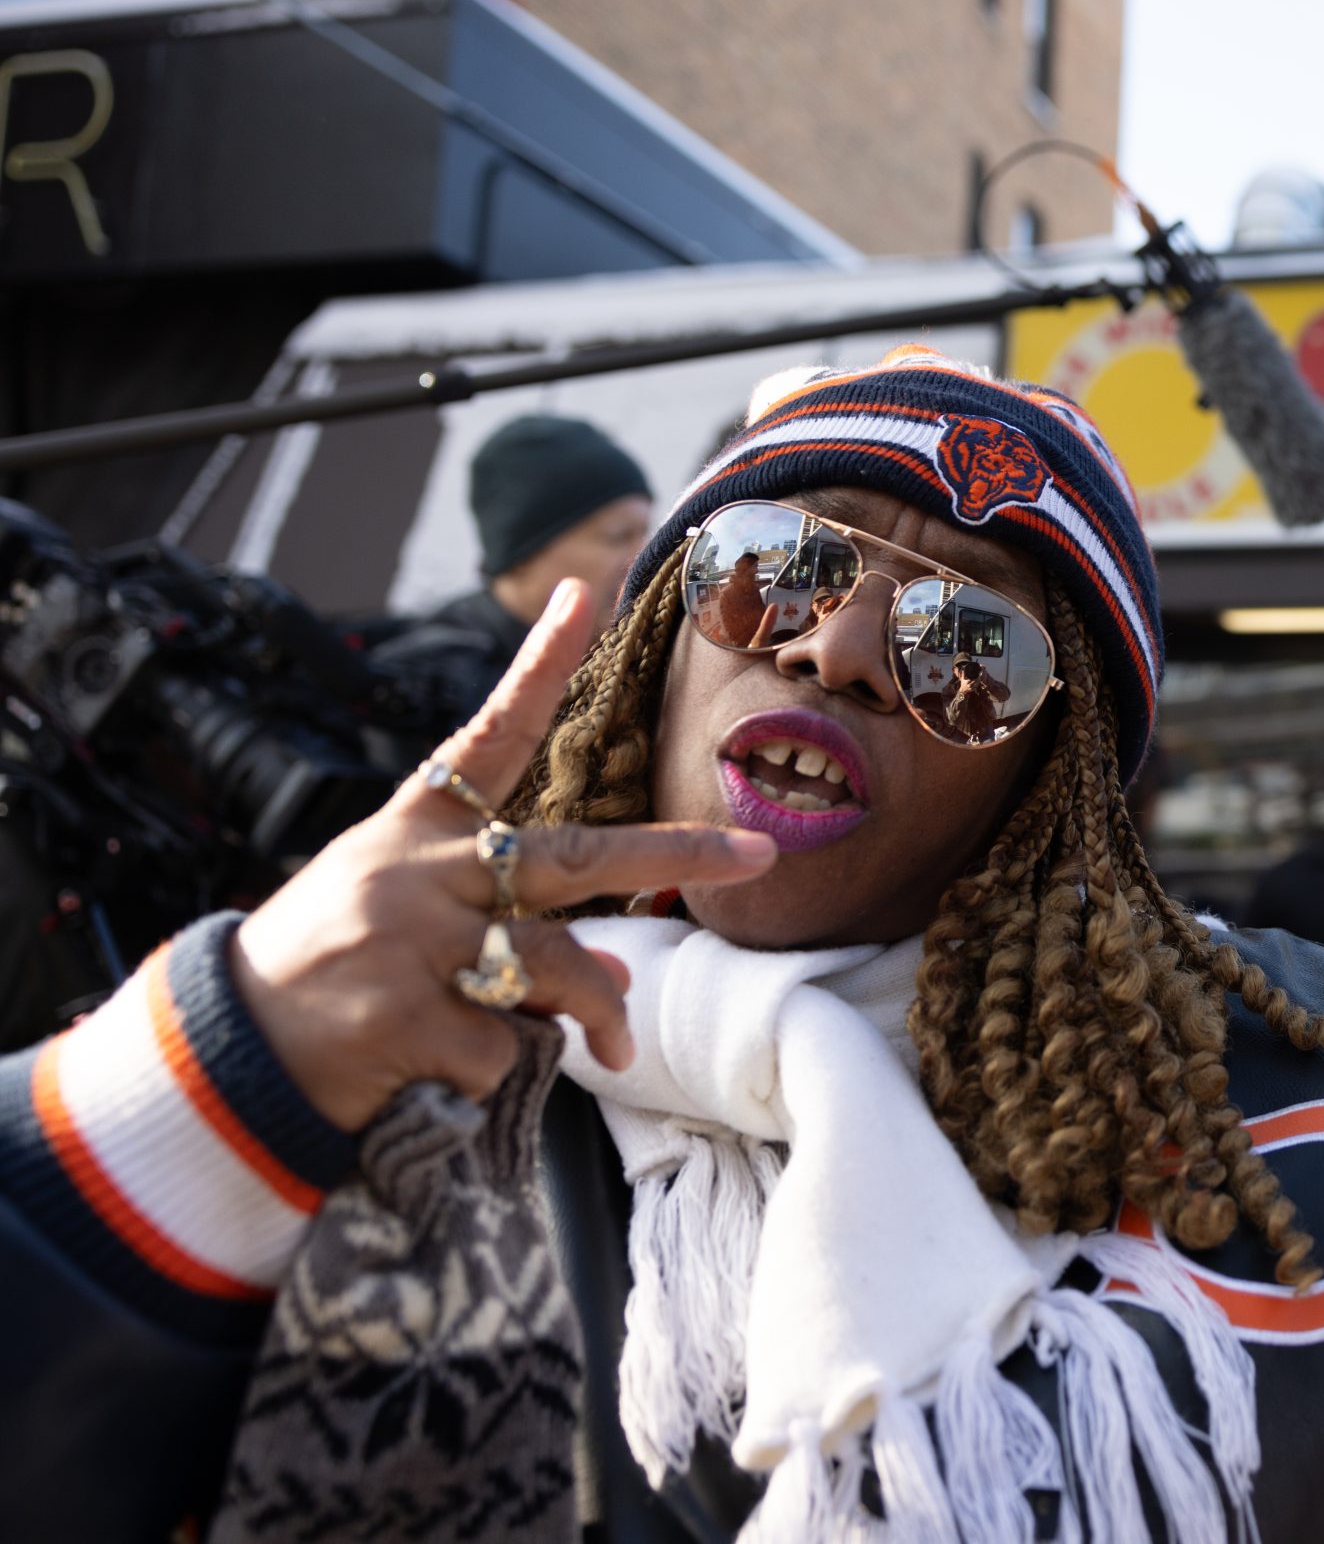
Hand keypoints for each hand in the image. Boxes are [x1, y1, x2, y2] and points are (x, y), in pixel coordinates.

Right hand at [231, 581, 775, 1129]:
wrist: (229, 1047)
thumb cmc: (332, 968)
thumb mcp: (408, 920)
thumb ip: (509, 929)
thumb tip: (612, 978)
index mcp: (418, 825)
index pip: (490, 732)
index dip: (539, 665)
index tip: (582, 591)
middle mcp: (421, 870)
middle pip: (573, 855)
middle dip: (674, 856)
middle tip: (754, 856)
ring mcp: (410, 941)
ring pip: (553, 966)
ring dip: (595, 1010)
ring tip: (616, 1047)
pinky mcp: (401, 1017)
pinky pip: (503, 1047)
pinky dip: (502, 1068)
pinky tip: (458, 1071)